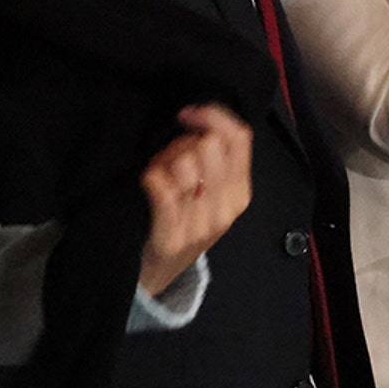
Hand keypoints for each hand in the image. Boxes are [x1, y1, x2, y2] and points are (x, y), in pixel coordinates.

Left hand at [137, 104, 252, 296]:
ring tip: (158, 173)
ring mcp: (201, 226)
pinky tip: (148, 182)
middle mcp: (226, 208)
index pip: (239, 137)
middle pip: (209, 144)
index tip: (187, 115)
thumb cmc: (184, 222)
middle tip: (168, 156)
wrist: (159, 272)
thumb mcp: (210, 192)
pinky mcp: (172, 238)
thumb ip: (214, 159)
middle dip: (182, 141)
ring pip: (185, 163)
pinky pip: (162, 190)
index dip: (212, 115)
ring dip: (164, 160)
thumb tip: (197, 119)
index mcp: (240, 192)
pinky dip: (151, 178)